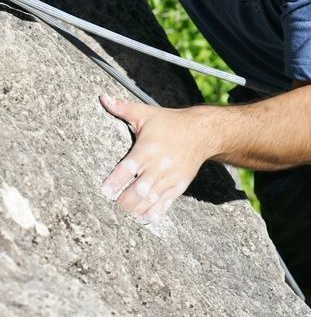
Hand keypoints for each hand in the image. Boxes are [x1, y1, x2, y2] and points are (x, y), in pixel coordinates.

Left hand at [99, 94, 209, 223]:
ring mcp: (170, 178)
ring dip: (134, 210)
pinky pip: (164, 205)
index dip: (115, 183)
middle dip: (122, 201)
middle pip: (138, 190)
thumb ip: (123, 108)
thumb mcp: (146, 113)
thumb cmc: (170, 122)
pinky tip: (139, 218)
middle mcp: (158, 165)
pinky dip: (151, 215)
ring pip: (150, 201)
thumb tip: (102, 97)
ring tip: (121, 214)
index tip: (104, 192)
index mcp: (147, 148)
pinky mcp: (178, 186)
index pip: (128, 169)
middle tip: (109, 206)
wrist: (202, 133)